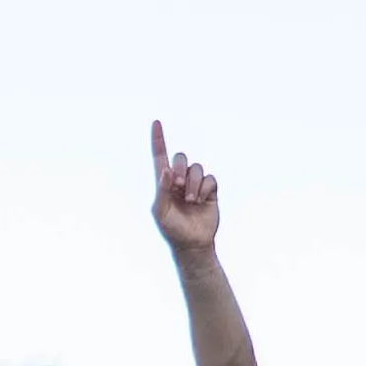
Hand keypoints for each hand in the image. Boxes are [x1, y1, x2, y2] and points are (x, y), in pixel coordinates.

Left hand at [150, 122, 219, 256]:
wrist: (192, 243)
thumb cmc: (171, 229)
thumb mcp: (160, 212)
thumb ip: (162, 191)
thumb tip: (164, 171)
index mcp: (163, 183)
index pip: (160, 157)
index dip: (158, 140)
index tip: (156, 123)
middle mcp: (179, 180)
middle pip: (180, 158)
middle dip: (179, 169)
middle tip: (178, 185)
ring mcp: (195, 184)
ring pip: (197, 168)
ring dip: (193, 184)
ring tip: (190, 200)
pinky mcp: (210, 189)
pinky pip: (210, 178)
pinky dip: (205, 188)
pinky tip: (201, 201)